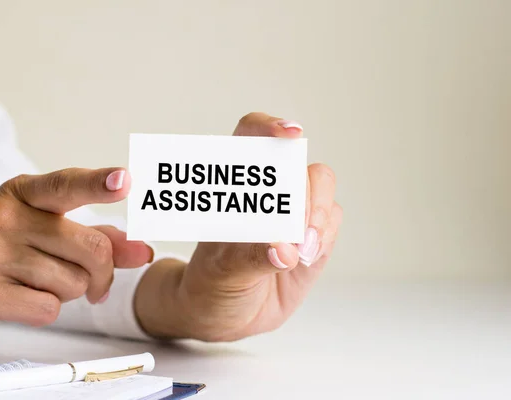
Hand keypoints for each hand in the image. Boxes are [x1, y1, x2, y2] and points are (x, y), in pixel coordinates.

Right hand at [0, 168, 151, 334]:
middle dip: (101, 274)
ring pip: (74, 283)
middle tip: (92, 282)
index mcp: (23, 192)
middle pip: (92, 249)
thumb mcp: (38, 228)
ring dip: (67, 293)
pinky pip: (49, 309)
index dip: (99, 183)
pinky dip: (44, 311)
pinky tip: (17, 299)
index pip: (67, 184)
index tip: (125, 179)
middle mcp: (6, 215)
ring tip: (33, 283)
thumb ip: (94, 236)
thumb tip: (141, 249)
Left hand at [135, 113, 341, 340]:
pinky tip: (304, 258)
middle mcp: (267, 191)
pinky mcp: (314, 235)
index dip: (270, 126)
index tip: (290, 134)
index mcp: (234, 184)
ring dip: (318, 218)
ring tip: (299, 253)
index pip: (252, 136)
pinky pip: (333, 221)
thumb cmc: (212, 283)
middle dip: (306, 197)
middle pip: (301, 168)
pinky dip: (324, 237)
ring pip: (323, 191)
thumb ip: (253, 257)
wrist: (227, 315)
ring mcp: (294, 211)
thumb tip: (285, 249)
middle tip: (297, 233)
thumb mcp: (223, 271)